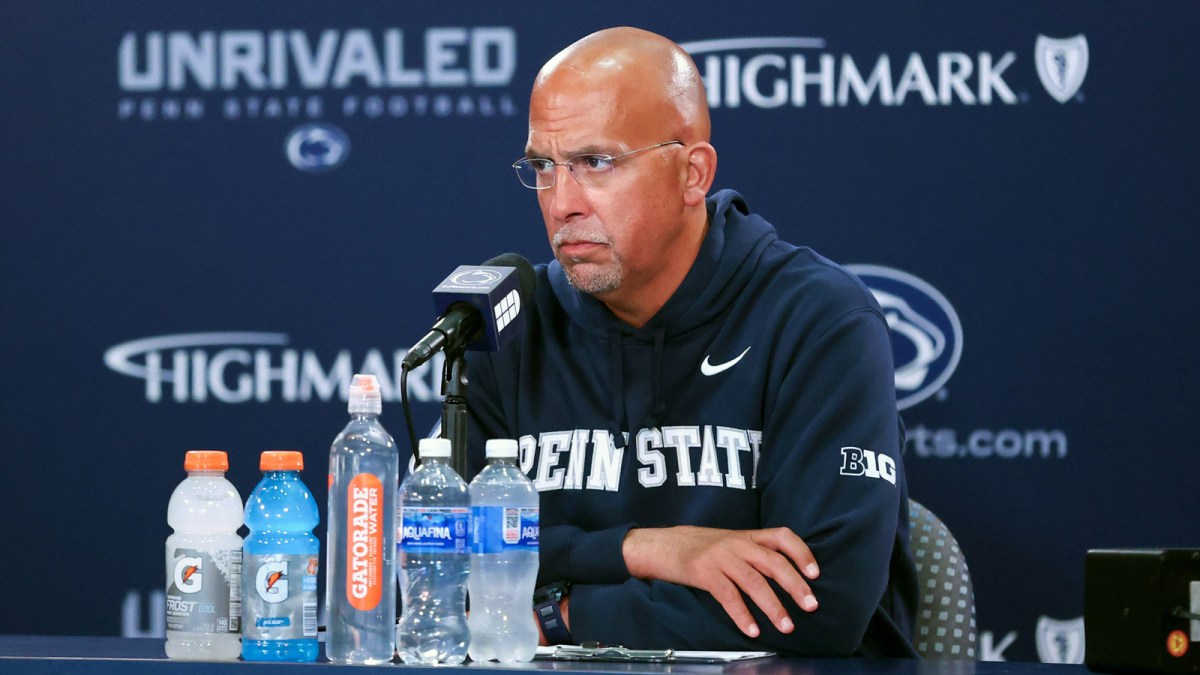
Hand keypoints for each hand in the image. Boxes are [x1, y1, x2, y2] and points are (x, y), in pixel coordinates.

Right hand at [622, 526, 818, 637]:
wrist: (663, 545)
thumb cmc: (702, 548)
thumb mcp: (731, 543)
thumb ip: (755, 553)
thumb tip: (787, 577)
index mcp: (748, 536)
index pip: (782, 536)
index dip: (802, 553)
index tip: (815, 573)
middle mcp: (738, 544)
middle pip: (774, 562)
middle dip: (796, 585)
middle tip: (811, 606)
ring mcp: (721, 557)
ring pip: (754, 581)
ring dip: (773, 606)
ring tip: (786, 626)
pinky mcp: (704, 573)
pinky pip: (728, 595)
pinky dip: (742, 614)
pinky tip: (752, 630)